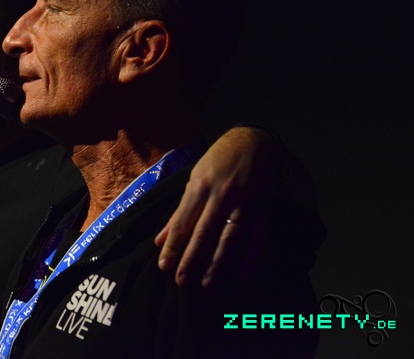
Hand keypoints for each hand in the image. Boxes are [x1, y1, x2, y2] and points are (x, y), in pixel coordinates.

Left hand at [154, 126, 283, 287]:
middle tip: (181, 280)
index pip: (183, 222)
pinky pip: (256, 237)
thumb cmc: (218, 160)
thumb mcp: (194, 178)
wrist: (254, 141)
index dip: (173, 245)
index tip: (164, 265)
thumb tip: (161, 239)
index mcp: (200, 186)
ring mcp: (244, 202)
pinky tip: (243, 276)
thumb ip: (180, 210)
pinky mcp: (263, 208)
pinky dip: (251, 257)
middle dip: (190, 258)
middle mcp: (221, 194)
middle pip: (203, 232)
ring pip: (228, 237)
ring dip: (217, 263)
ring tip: (206, 283)